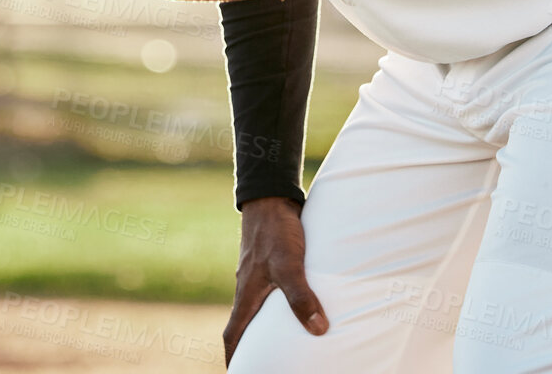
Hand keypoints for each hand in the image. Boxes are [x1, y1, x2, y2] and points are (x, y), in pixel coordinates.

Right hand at [224, 196, 328, 363]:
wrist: (271, 194)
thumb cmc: (276, 229)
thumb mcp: (290, 264)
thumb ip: (301, 296)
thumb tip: (318, 330)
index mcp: (246, 294)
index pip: (233, 334)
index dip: (234, 357)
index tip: (238, 372)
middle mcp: (248, 286)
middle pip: (243, 324)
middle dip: (250, 346)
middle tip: (264, 361)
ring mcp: (257, 273)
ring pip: (256, 307)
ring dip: (264, 325)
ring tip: (282, 339)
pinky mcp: (269, 261)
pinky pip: (269, 290)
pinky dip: (277, 304)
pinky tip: (296, 302)